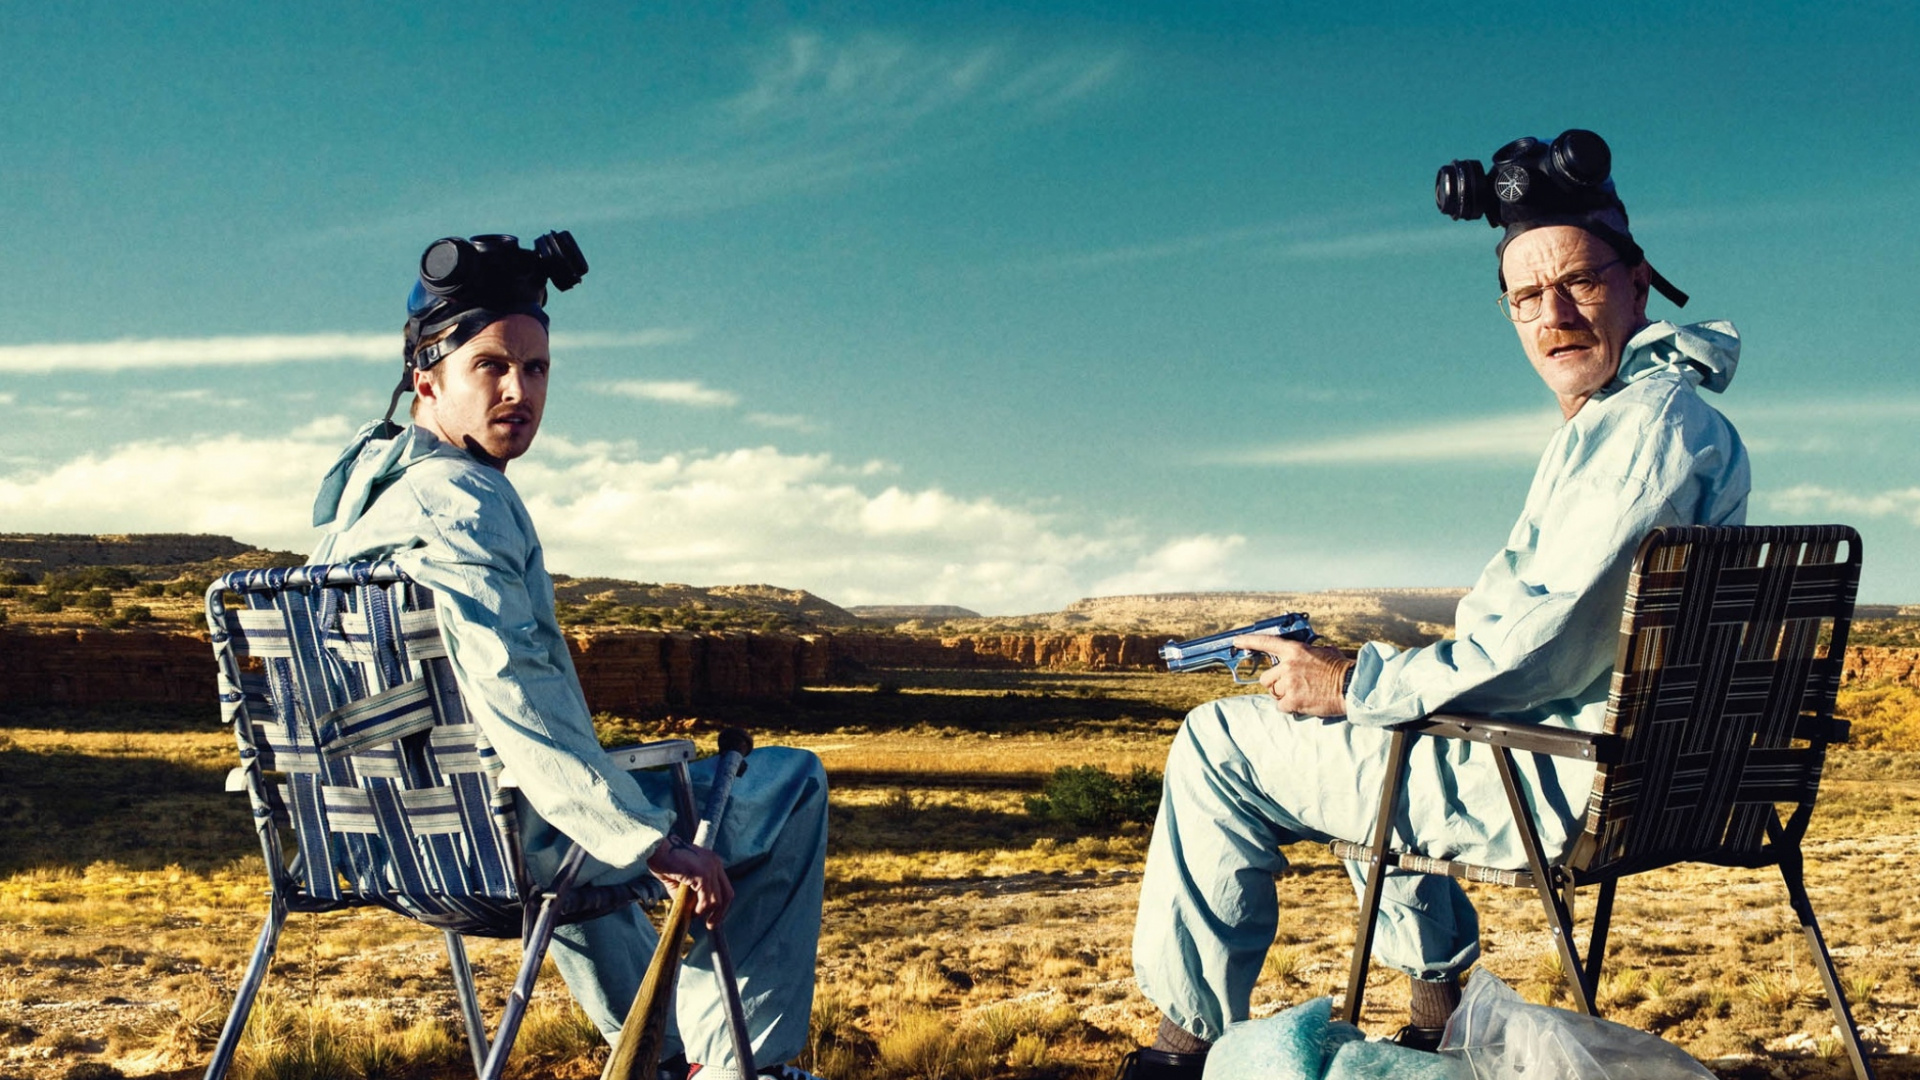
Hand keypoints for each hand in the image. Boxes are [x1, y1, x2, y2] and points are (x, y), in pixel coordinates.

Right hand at [645, 835, 733, 927]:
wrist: (655, 849)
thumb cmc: (664, 863)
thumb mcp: (681, 882)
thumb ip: (690, 895)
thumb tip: (694, 913)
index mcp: (713, 863)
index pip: (725, 888)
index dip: (721, 905)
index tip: (712, 917)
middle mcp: (716, 864)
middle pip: (727, 895)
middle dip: (720, 913)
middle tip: (710, 925)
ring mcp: (710, 868)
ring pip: (717, 900)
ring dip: (705, 912)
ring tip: (692, 914)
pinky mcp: (702, 874)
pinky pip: (707, 900)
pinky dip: (700, 909)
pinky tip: (691, 911)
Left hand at [1230, 634, 1353, 716]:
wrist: (1351, 686)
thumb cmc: (1342, 670)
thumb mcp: (1325, 652)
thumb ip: (1311, 652)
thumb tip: (1316, 649)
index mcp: (1295, 651)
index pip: (1267, 643)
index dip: (1249, 641)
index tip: (1236, 641)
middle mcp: (1288, 665)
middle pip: (1266, 678)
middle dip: (1275, 684)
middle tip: (1290, 687)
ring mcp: (1289, 683)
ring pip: (1273, 693)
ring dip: (1284, 696)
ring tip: (1302, 694)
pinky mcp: (1293, 701)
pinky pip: (1281, 707)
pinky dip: (1290, 708)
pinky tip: (1303, 704)